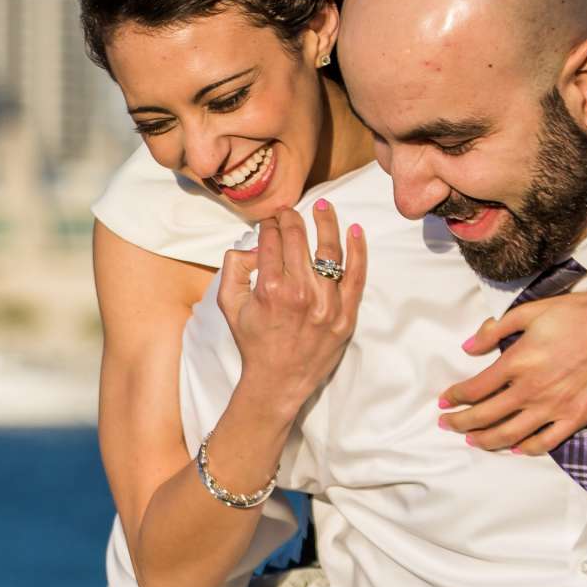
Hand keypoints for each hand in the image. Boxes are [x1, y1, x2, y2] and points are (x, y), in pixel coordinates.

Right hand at [217, 200, 367, 415]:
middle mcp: (300, 293)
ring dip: (326, 222)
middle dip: (292, 218)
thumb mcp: (228, 305)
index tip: (270, 220)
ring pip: (329, 250)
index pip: (272, 240)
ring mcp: (326, 304)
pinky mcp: (345, 315)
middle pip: (298, 239)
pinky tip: (355, 230)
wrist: (278, 380)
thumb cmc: (253, 341)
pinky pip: (356, 276)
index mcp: (270, 288)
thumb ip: (233, 268)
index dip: (270, 224)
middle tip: (289, 210)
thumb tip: (253, 245)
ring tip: (323, 206)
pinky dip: (357, 250)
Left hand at [436, 282, 586, 454]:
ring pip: (511, 434)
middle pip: (486, 416)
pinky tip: (516, 448)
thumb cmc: (576, 314)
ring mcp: (555, 407)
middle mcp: (531, 389)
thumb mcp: (529, 312)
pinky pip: (546, 442)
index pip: (475, 389)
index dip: (455, 398)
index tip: (444, 401)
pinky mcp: (577, 417)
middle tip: (447, 425)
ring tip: (472, 440)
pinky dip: (527, 449)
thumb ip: (495, 330)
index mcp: (517, 362)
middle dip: (461, 423)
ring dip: (486, 440)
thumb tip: (468, 347)